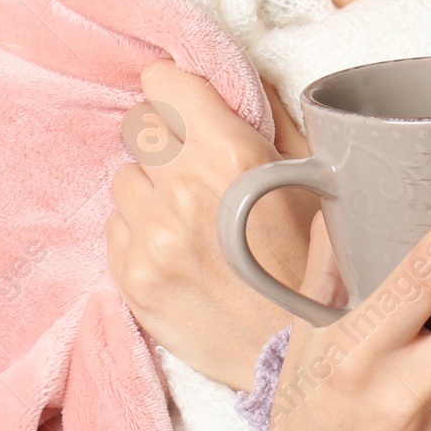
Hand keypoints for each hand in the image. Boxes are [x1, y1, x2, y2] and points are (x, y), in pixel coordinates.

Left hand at [106, 59, 320, 392]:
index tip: (183, 101)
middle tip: (194, 163)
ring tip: (188, 215)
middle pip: (140, 126)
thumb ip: (268, 118)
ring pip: (125, 177)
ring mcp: (151, 237)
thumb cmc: (315, 258)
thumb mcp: (312, 175)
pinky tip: (176, 247)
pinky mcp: (130, 277)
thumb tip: (234, 81)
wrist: (295, 350)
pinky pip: (115, 225)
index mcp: (230, 154)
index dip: (175, 89)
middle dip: (167, 137)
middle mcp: (182, 190)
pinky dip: (140, 229)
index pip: (163, 84)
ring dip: (151, 188)